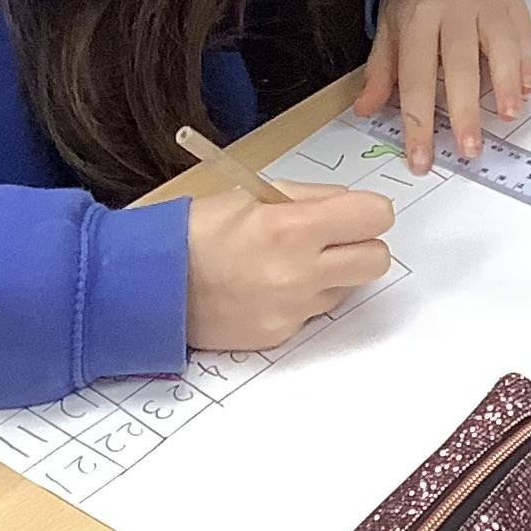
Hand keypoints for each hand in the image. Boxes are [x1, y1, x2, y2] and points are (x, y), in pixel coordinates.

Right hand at [183, 182, 393, 351]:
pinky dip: (304, 299)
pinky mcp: (280, 335)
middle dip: (364, 245)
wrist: (153, 285)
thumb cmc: (201, 230)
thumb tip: (351, 204)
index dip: (369, 211)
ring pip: (349, 289)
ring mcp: (292, 309)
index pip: (375, 217)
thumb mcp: (256, 195)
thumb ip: (311, 198)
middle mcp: (299, 273)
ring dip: (334, 275)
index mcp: (292, 228)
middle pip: (377, 260)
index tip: (355, 212)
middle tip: (336, 239)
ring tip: (293, 263)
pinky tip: (271, 287)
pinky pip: (314, 312)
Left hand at [362, 0, 530, 158]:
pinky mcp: (512, 3)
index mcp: (417, 16)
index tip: (422, 158)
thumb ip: (381, 70)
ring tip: (506, 116)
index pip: (416, 77)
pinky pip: (524, 36)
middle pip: (460, 66)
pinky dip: (527, 64)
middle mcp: (453, 8)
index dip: (419, 122)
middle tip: (469, 148)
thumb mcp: (389, 26)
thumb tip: (365, 109)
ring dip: (505, 85)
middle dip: (465, 111)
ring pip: (500, 47)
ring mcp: (487, 4)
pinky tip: (525, 90)